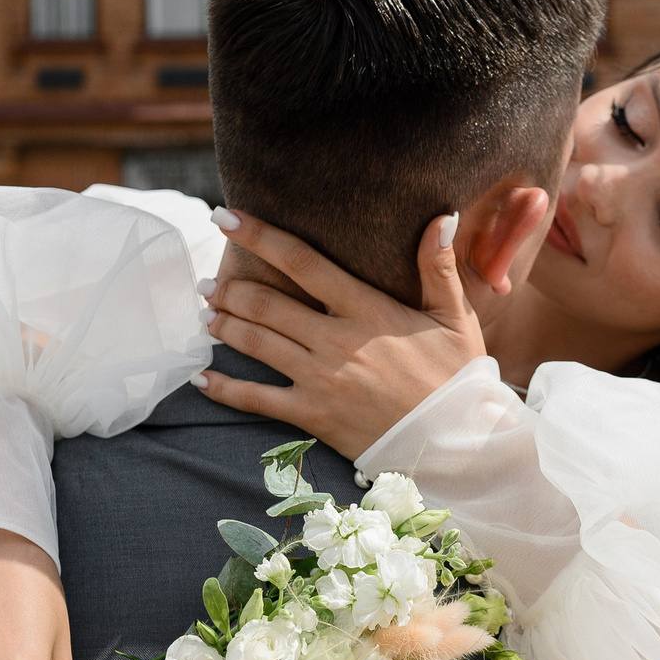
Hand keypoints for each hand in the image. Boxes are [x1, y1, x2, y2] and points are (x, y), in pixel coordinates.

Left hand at [198, 212, 485, 458]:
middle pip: (266, 303)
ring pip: (256, 344)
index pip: (303, 262)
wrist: (457, 443)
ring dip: (224, 325)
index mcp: (367, 309)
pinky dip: (225, 388)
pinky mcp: (313, 416)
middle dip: (230, 288)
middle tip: (208, 282)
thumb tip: (442, 217)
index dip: (260, 235)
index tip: (226, 216)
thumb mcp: (454, 317)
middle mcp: (336, 340)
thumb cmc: (457, 378)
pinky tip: (202, 378)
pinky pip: (257, 399)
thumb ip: (439, 267)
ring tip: (205, 315)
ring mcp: (320, 379)